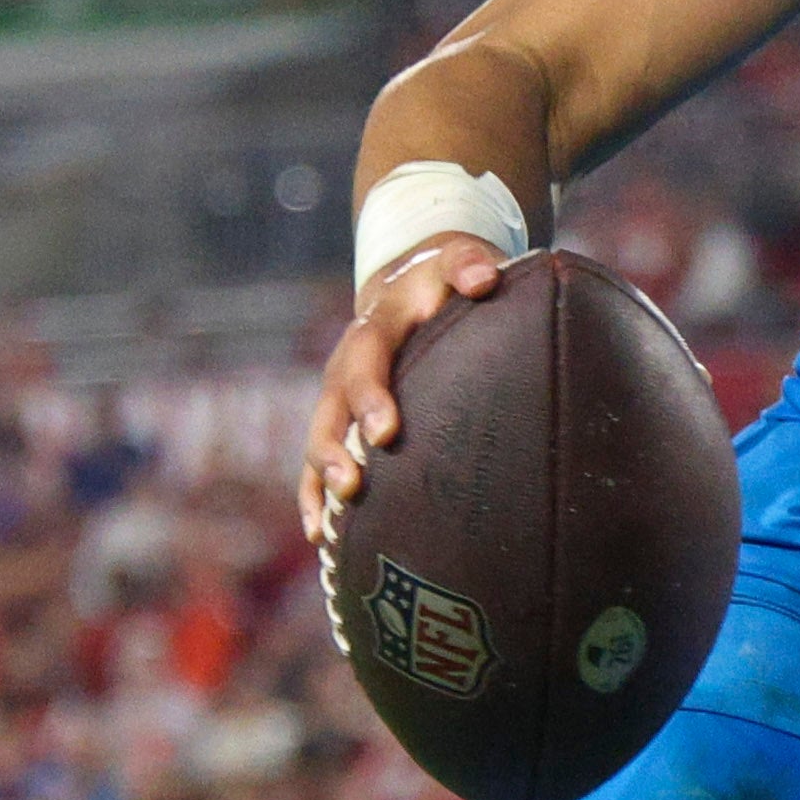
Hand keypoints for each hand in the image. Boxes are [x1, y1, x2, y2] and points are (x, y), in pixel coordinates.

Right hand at [302, 240, 508, 546]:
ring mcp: (336, 397)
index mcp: (375, 328)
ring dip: (319, 484)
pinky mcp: (337, 422)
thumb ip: (468, 263)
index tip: (386, 433)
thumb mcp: (456, 258)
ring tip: (327, 529)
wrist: (408, 281)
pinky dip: (314, 500)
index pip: (368, 361)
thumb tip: (485, 278)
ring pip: (318, 442)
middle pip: (331, 410)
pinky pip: (316, 464)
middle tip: (352, 484)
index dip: (371, 397)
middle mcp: (346, 365)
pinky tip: (323, 541)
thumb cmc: (444, 280)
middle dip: (336, 450)